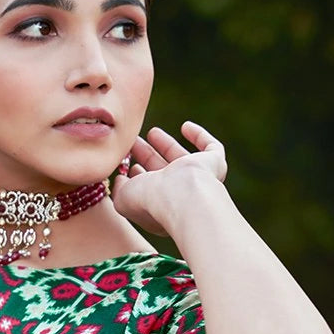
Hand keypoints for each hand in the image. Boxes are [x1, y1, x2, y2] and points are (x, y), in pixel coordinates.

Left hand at [112, 121, 227, 234]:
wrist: (181, 197)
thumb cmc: (150, 201)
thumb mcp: (123, 198)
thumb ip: (119, 188)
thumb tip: (120, 178)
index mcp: (162, 207)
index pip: (149, 190)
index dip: (138, 177)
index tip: (125, 164)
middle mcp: (181, 195)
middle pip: (163, 171)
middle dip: (147, 156)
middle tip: (134, 142)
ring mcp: (199, 180)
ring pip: (182, 159)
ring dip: (166, 145)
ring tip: (152, 132)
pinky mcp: (214, 164)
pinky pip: (211, 148)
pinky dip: (200, 136)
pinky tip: (186, 126)